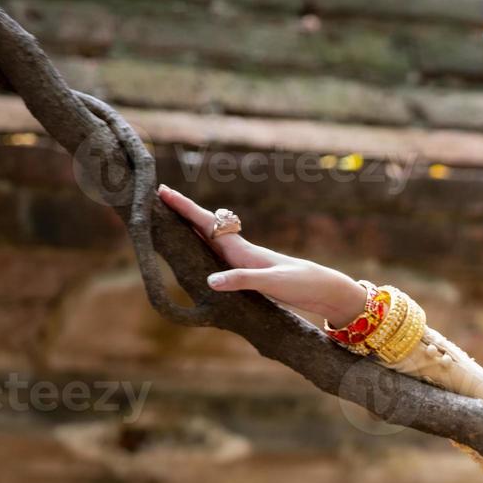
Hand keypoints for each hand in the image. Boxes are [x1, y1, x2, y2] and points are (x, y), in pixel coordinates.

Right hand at [156, 184, 367, 323]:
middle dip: (181, 213)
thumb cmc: (303, 284)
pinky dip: (203, 249)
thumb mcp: (273, 283)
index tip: (162, 191)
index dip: (184, 209)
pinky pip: (218, 256)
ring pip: (210, 240)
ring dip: (189, 229)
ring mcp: (245, 261)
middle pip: (204, 227)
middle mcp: (241, 252)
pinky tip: (198, 252)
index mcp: (243, 250)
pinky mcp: (250, 273)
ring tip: (168, 219)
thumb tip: (210, 281)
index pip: (207, 224)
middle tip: (156, 197)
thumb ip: (243, 280)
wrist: (327, 290)